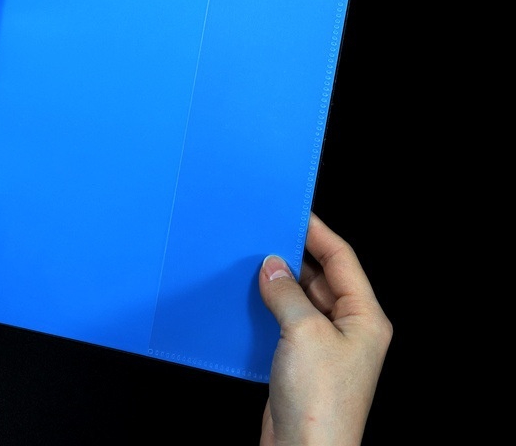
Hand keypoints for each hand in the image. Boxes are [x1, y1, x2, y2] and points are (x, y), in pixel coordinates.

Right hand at [258, 212, 391, 445]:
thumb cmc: (320, 401)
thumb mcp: (303, 332)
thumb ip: (287, 292)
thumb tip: (272, 265)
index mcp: (364, 317)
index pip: (342, 259)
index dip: (319, 232)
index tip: (294, 212)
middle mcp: (349, 328)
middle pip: (322, 276)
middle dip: (294, 255)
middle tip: (265, 233)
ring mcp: (325, 345)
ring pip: (302, 298)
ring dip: (279, 281)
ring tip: (252, 260)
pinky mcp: (302, 360)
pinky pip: (287, 319)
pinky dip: (269, 305)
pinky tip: (248, 295)